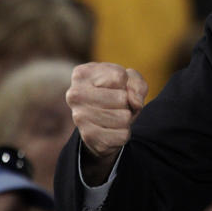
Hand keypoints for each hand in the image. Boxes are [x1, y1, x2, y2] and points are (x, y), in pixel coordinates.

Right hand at [66, 62, 147, 182]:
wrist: (101, 123)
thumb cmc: (116, 94)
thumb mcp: (130, 81)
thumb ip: (137, 85)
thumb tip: (135, 103)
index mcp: (82, 74)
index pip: (119, 77)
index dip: (126, 84)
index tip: (116, 87)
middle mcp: (74, 94)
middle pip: (121, 98)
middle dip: (127, 103)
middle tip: (117, 105)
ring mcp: (79, 117)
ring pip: (123, 117)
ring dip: (126, 119)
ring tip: (115, 116)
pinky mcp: (88, 137)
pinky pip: (122, 135)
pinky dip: (124, 133)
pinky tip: (112, 129)